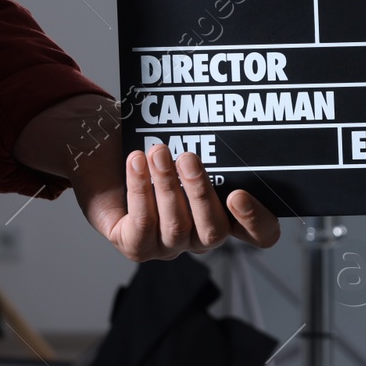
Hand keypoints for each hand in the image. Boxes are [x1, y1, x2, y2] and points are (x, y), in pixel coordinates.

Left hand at [13, 95, 279, 261]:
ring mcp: (169, 246)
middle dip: (199, 193)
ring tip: (157, 152)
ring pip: (176, 228)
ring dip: (166, 185)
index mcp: (228, 214)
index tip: (238, 194)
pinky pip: (142, 227)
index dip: (256, 221)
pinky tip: (136, 162)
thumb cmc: (156, 144)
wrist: (104, 148)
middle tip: (188, 157)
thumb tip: (225, 119)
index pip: (261, 233)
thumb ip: (212, 140)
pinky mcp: (136, 246)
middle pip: (214, 232)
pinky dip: (140, 191)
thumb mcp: (190, 138)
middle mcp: (201, 236)